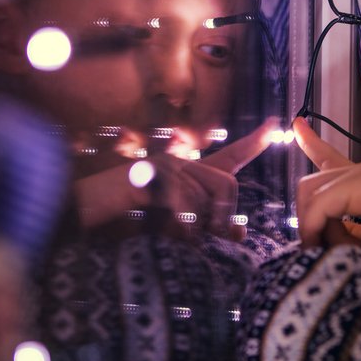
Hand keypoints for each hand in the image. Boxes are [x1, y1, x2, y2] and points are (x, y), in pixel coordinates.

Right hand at [74, 117, 278, 240]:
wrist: (85, 215)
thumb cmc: (131, 221)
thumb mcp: (178, 228)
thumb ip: (209, 227)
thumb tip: (242, 234)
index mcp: (190, 174)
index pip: (231, 157)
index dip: (255, 142)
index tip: (275, 123)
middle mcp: (181, 163)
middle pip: (228, 184)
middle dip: (224, 216)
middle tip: (204, 236)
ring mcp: (164, 166)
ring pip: (208, 194)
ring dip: (199, 224)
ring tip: (176, 233)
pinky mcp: (148, 175)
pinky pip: (182, 200)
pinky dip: (182, 224)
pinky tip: (171, 230)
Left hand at [293, 117, 360, 257]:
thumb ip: (344, 232)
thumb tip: (316, 230)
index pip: (330, 156)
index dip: (311, 141)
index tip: (296, 124)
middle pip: (310, 184)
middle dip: (305, 218)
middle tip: (315, 248)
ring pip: (310, 193)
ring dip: (309, 227)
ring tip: (320, 252)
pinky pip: (321, 206)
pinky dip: (315, 228)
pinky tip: (322, 246)